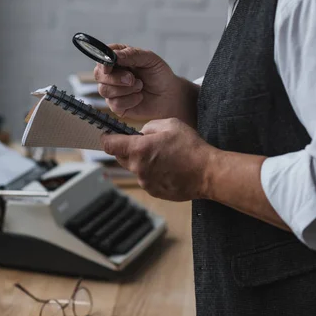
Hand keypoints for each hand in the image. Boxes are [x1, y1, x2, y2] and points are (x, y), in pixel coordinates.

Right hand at [94, 44, 198, 125]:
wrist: (170, 95)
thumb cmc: (159, 74)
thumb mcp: (150, 59)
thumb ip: (132, 54)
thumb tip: (115, 55)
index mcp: (117, 59)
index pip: (101, 57)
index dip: (103, 61)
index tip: (110, 65)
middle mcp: (112, 74)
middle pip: (98, 75)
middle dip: (115, 78)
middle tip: (132, 79)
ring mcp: (113, 91)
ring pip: (104, 90)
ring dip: (125, 89)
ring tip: (140, 86)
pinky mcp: (117, 106)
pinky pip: (114, 104)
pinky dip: (130, 100)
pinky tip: (140, 97)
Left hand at [101, 117, 216, 200]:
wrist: (208, 173)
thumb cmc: (191, 147)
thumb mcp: (170, 124)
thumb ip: (149, 126)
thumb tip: (141, 133)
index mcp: (139, 149)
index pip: (109, 145)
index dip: (107, 138)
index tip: (108, 135)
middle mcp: (138, 168)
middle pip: (120, 157)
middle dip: (127, 149)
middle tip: (145, 143)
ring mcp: (145, 182)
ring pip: (135, 168)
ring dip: (142, 161)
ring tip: (163, 156)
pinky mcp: (154, 191)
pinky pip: (146, 178)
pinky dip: (152, 172)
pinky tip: (168, 167)